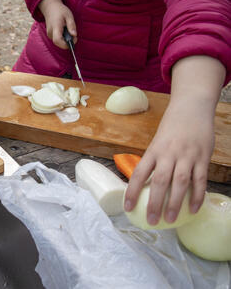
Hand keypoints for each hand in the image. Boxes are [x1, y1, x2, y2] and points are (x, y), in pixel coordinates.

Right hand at [38, 0, 76, 49]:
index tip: (74, 40)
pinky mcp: (50, 35)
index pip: (58, 40)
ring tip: (69, 31)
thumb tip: (74, 35)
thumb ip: (71, 25)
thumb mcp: (69, 16)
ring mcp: (49, 34)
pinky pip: (57, 40)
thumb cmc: (60, 11)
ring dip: (65, 40)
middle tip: (74, 36)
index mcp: (55, 27)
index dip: (65, 44)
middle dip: (67, 42)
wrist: (51, 8)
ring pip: (58, 42)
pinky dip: (62, 38)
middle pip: (58, 43)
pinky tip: (65, 31)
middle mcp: (50, 32)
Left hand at [124, 56, 224, 224]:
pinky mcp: (203, 158)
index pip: (139, 173)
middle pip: (159, 181)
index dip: (132, 191)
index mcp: (153, 151)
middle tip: (151, 221)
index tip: (127, 207)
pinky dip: (197, 196)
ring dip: (174, 203)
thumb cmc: (171, 129)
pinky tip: (192, 210)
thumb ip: (153, 162)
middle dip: (154, 203)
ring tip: (169, 220)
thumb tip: (144, 185)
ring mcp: (187, 156)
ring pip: (179, 183)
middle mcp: (168, 154)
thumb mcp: (157, 143)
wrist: (191, 108)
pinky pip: (200, 180)